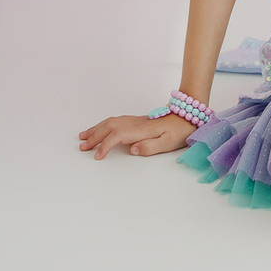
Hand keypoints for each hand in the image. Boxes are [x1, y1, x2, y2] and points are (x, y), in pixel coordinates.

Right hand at [78, 112, 194, 159]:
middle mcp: (135, 123)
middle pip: (110, 127)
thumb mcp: (169, 143)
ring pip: (111, 122)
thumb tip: (132, 150)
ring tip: (83, 136)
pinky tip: (100, 128)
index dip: (105, 145)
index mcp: (142, 130)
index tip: (97, 156)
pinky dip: (104, 124)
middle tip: (81, 147)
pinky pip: (116, 120)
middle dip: (94, 136)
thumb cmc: (180, 130)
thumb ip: (150, 147)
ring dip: (96, 129)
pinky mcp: (137, 120)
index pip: (117, 136)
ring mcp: (135, 120)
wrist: (189, 114)